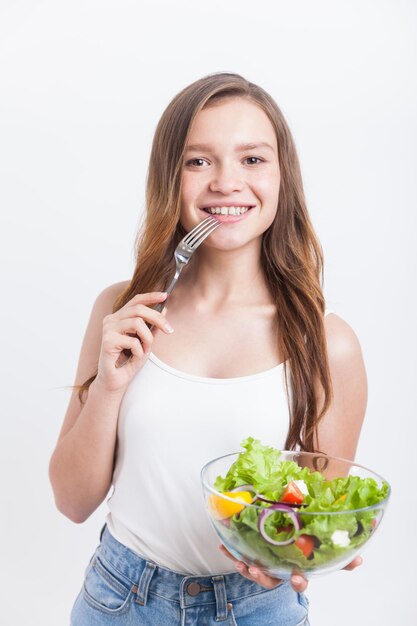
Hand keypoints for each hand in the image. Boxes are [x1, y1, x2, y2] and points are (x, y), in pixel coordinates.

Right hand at [95, 292, 172, 393]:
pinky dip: (139, 350)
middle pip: (138, 309)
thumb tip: (164, 309)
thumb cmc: (129, 361)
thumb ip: (153, 326)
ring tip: (146, 350)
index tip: (165, 296)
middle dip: (157, 319)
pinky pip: (132, 341)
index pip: (135, 301)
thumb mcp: (146, 341)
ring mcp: (107, 330)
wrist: (116, 380)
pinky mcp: (107, 342)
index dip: (150, 296)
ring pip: (137, 323)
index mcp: (119, 317)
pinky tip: (135, 357)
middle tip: (170, 330)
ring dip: (148, 338)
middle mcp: (111, 320)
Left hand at [219, 544, 362, 591]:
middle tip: (256, 570)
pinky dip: (232, 552)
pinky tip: (224, 545)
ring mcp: (266, 566)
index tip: (296, 578)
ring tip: (239, 561)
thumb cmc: (308, 546)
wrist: (290, 535)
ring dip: (246, 567)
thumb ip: (341, 557)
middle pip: (272, 580)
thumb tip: (359, 559)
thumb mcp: (325, 551)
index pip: (300, 581)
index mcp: (298, 570)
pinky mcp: (253, 557)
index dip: (298, 582)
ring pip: (255, 572)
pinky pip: (241, 558)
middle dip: (264, 577)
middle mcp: (281, 571)